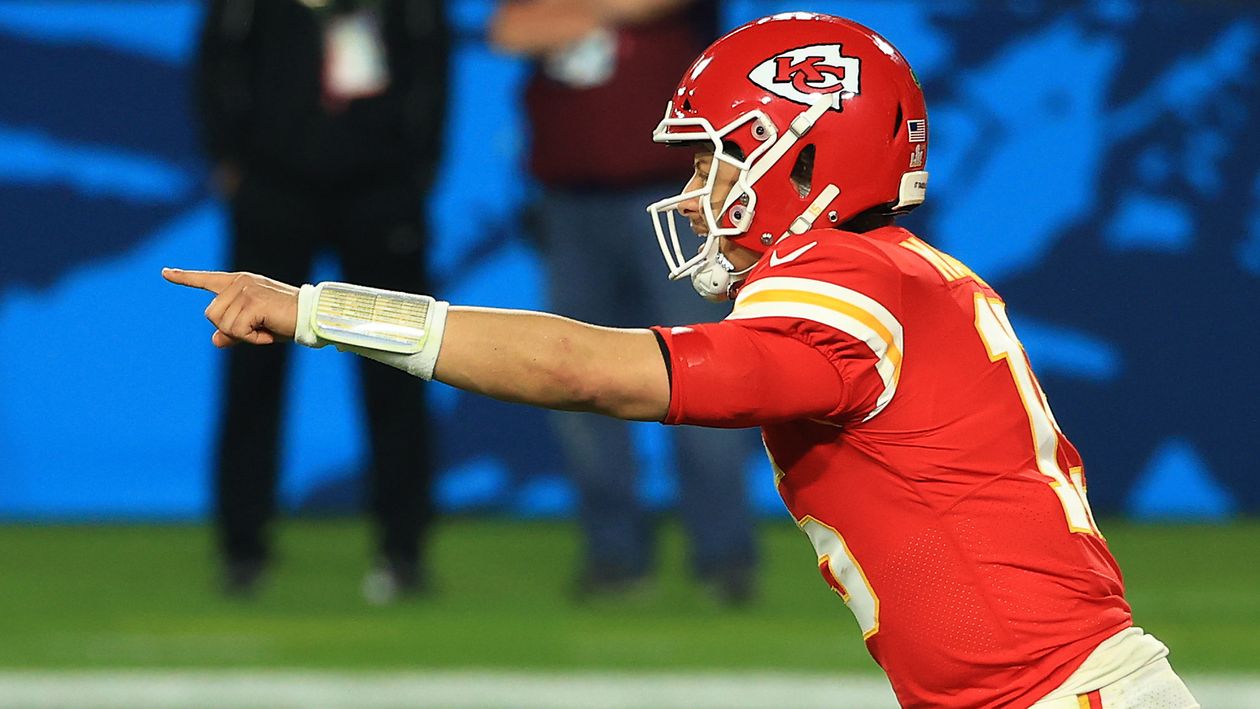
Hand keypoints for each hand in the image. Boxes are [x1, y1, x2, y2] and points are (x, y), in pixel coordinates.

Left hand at [163, 268, 298, 347]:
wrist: (312, 316)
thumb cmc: (287, 321)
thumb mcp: (256, 328)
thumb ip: (234, 332)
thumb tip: (215, 340)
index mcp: (240, 283)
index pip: (206, 279)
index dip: (185, 278)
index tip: (165, 273)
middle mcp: (239, 282)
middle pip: (212, 315)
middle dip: (233, 329)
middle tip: (259, 328)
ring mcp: (245, 290)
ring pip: (223, 324)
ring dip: (244, 334)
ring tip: (266, 327)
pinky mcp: (252, 302)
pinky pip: (237, 330)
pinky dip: (252, 338)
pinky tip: (268, 331)